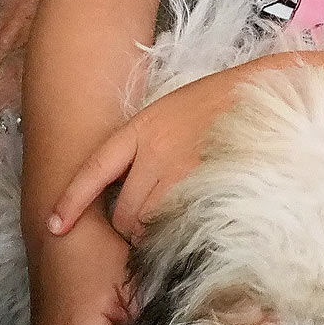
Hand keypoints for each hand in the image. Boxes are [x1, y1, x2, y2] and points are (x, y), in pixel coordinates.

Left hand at [48, 71, 233, 244]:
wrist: (270, 91)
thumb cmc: (223, 104)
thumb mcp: (173, 113)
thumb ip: (148, 148)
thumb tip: (133, 192)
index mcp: (144, 127)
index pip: (96, 168)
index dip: (72, 200)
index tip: (53, 225)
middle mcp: (156, 150)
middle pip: (123, 211)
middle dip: (131, 227)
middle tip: (150, 227)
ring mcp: (183, 170)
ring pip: (150, 224)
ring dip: (157, 234)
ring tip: (175, 225)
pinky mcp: (209, 187)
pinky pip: (180, 225)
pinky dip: (181, 234)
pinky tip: (193, 228)